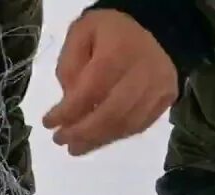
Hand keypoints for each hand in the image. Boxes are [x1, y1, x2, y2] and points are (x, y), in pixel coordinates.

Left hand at [42, 9, 178, 155]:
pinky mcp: (166, 98)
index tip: (48, 124)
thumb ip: (70, 66)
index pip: (91, 90)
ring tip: (75, 147)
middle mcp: (144, 71)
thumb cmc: (110, 33)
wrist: (155, 28)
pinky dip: (115, 135)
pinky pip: (139, 125)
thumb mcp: (80, 34)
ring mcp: (159, 86)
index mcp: (119, 50)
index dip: (68, 112)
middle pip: (111, 113)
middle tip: (60, 141)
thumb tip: (69, 102)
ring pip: (125, 124)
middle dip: (81, 132)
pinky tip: (96, 140)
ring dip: (96, 140)